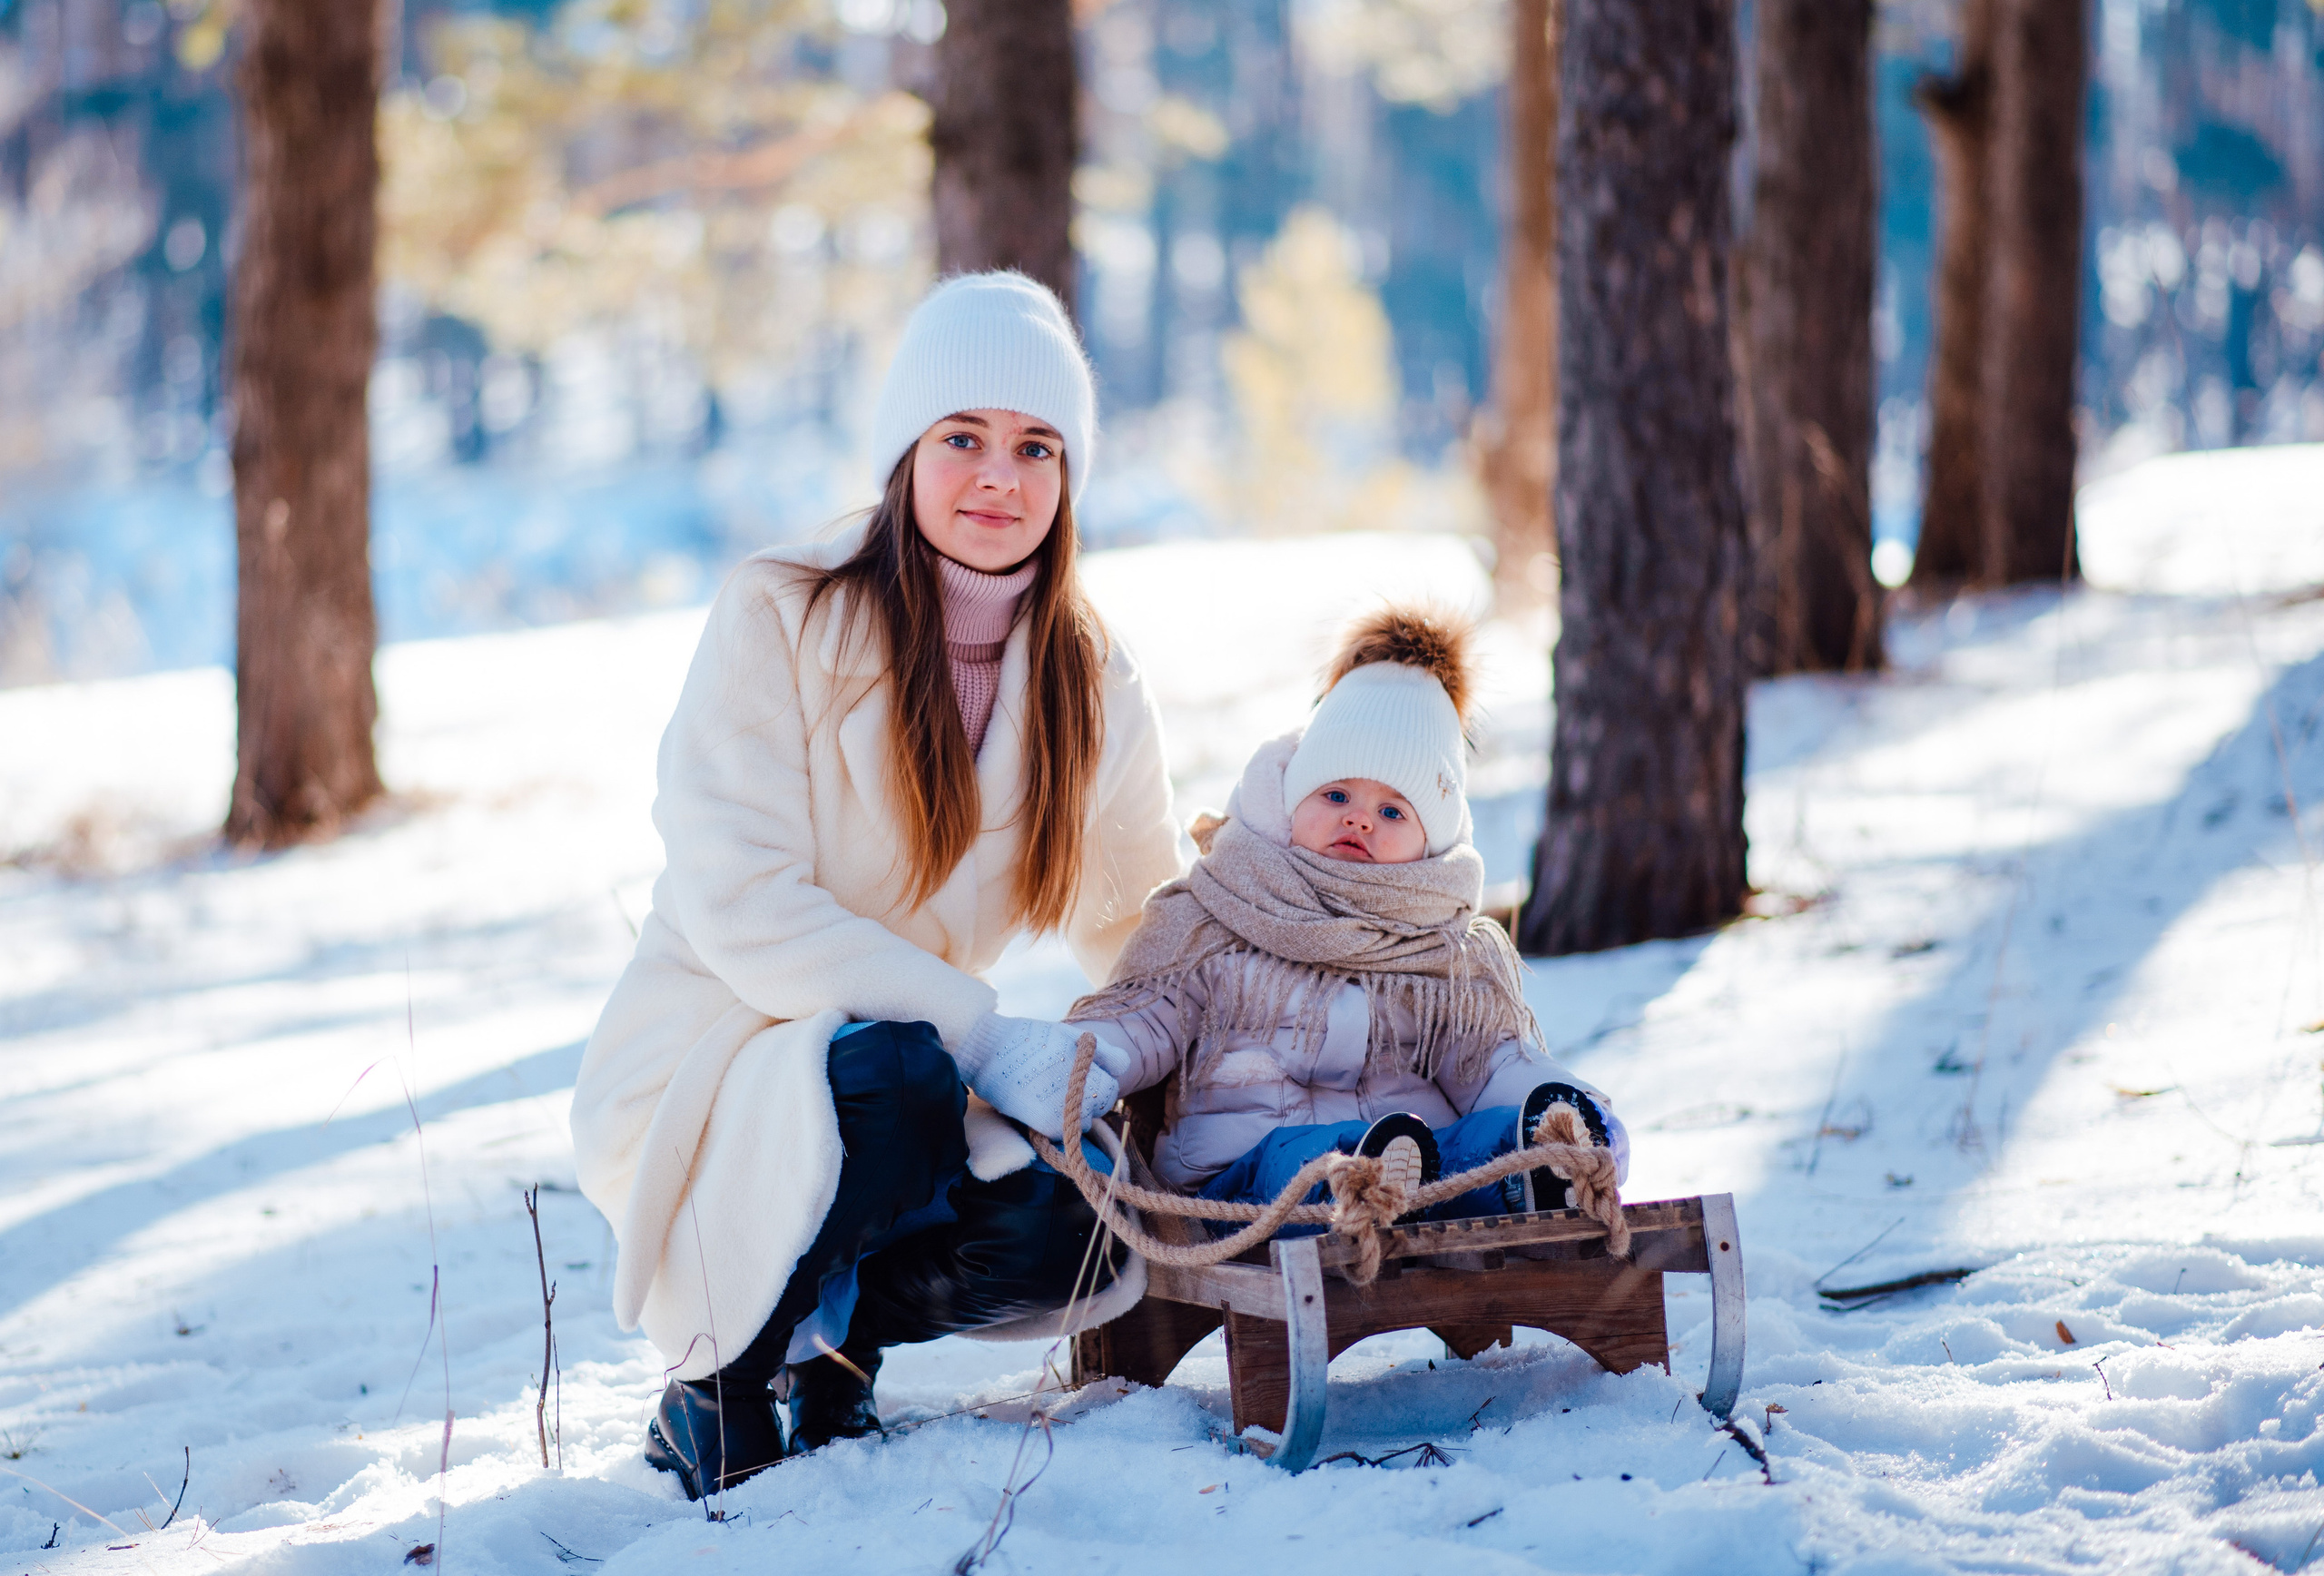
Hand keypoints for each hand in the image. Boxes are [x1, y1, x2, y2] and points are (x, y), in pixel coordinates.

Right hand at [955, 1013, 1119, 1140]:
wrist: (989, 1053)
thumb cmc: (1032, 1040)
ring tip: (1052, 1092)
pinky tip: (1042, 1104)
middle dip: (1090, 1096)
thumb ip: (1104, 1051)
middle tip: (1064, 1082)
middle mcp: (1081, 1094)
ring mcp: (1065, 1113)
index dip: (1098, 1079)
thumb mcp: (1070, 1035)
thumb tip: (1124, 1068)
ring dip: (1076, 1112)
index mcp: (1089, 1069)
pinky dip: (1059, 1123)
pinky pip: (1066, 1132)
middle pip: (1101, 1105)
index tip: (1080, 1071)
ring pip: (1086, 1122)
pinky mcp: (1047, 1127)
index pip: (1111, 1087)